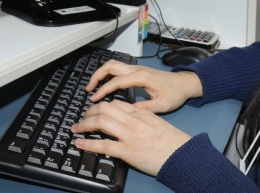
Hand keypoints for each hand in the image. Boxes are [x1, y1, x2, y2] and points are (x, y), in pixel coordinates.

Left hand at [71, 99, 190, 176]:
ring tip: (76, 129)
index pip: (115, 103)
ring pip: (100, 122)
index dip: (101, 106)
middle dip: (89, 112)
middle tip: (82, 118)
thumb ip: (142, 119)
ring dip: (84, 124)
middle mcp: (133, 121)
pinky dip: (88, 143)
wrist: (183, 155)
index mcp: (141, 113)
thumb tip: (127, 122)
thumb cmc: (173, 142)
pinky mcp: (127, 151)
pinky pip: (103, 145)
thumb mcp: (157, 123)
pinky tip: (79, 143)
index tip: (95, 111)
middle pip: (104, 109)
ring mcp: (129, 135)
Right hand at [86, 60, 202, 112]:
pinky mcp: (137, 71)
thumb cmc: (175, 94)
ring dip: (101, 73)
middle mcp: (137, 70)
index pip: (117, 81)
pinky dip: (108, 74)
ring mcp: (137, 68)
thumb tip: (126, 112)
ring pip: (113, 65)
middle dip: (97, 76)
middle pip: (111, 66)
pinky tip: (104, 85)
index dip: (103, 90)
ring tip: (93, 87)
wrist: (184, 83)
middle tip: (88, 90)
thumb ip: (143, 108)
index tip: (94, 99)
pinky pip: (118, 69)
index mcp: (142, 77)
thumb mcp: (161, 105)